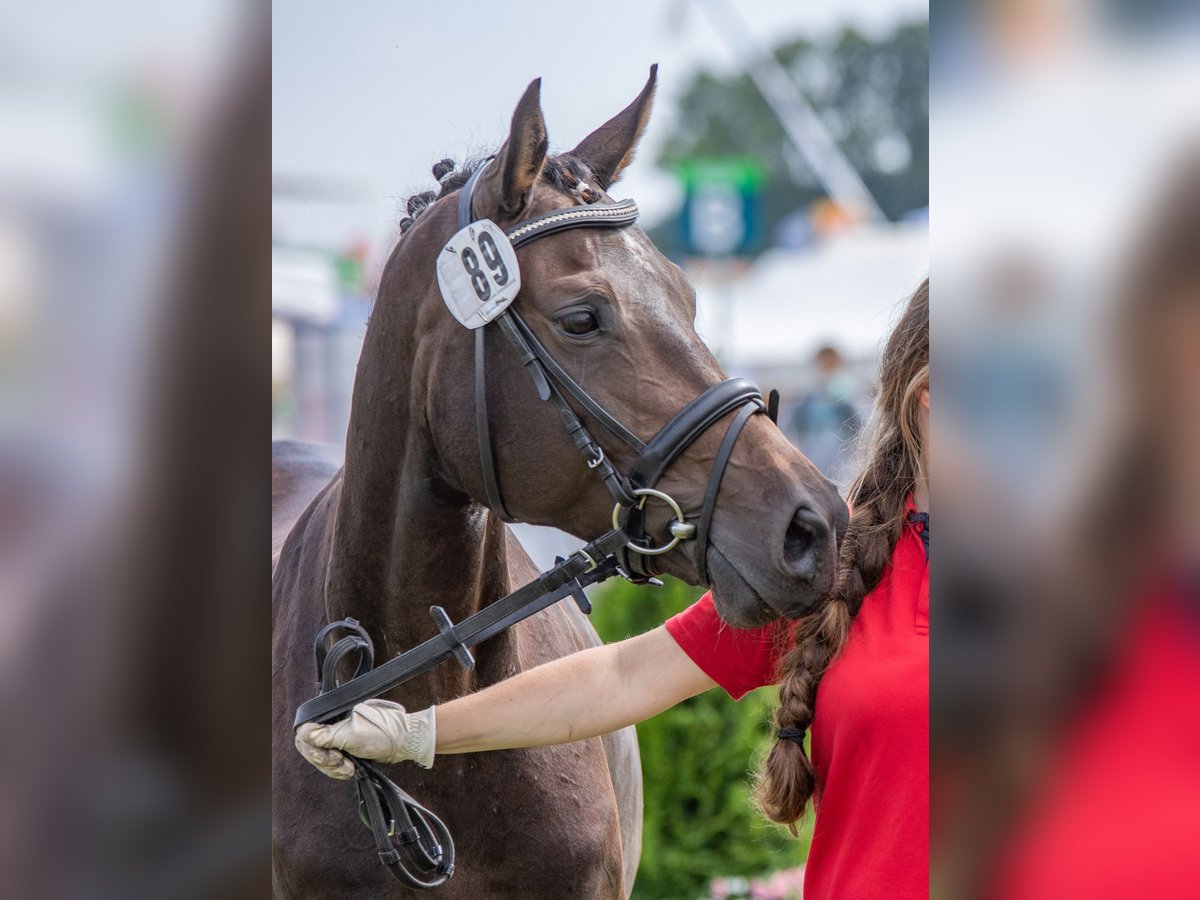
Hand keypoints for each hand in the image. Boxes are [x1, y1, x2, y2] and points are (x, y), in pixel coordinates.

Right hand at [295, 700, 435, 779]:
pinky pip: (329, 764)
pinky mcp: (343, 749)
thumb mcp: (352, 735)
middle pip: (310, 749)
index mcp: (331, 715)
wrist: (403, 742)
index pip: (306, 733)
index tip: (331, 756)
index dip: (314, 749)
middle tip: (342, 763)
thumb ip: (326, 735)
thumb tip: (303, 732)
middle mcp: (331, 725)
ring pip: (320, 759)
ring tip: (350, 768)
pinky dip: (338, 771)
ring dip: (333, 768)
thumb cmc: (382, 734)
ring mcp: (336, 737)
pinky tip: (350, 770)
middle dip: (325, 761)